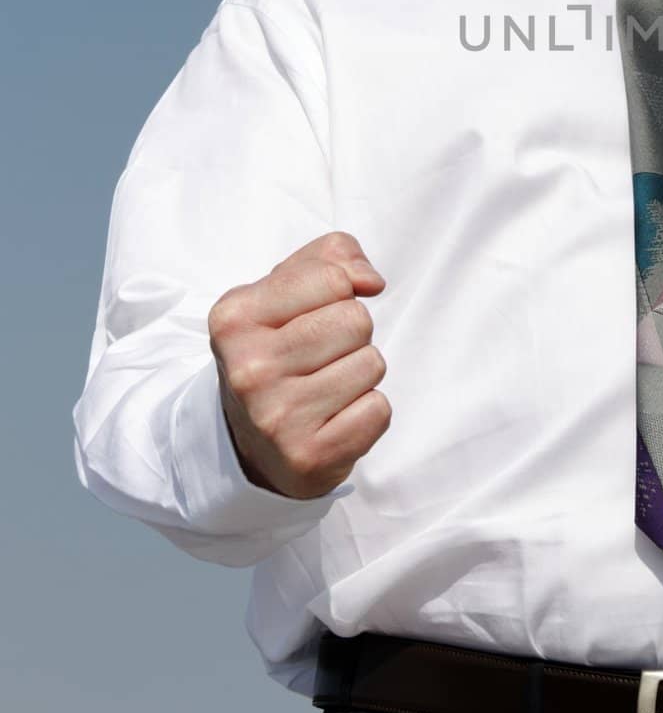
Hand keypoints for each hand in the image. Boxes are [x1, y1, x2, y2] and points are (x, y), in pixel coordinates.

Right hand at [208, 231, 390, 499]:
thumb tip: (371, 280)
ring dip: (360, 373)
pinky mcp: (307, 456)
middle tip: (321, 356)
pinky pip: (378, 410)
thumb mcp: (288, 288)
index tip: (315, 314)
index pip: (333, 277)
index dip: (340, 291)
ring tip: (326, 387)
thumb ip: (334, 256)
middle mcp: (248, 368)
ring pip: (372, 363)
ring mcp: (275, 417)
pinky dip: (367, 411)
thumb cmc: (280, 348)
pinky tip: (335, 418)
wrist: (252, 443)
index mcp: (235, 317)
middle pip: (356, 320)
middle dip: (352, 334)